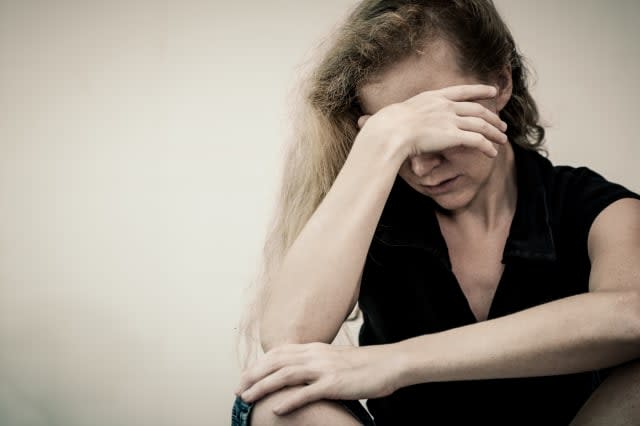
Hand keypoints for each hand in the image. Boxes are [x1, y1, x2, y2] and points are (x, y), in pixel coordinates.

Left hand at [234, 342, 401, 414]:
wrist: (389, 363)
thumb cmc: (364, 365)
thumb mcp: (335, 359)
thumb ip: (317, 363)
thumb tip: (301, 374)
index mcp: (314, 348)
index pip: (279, 352)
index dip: (259, 363)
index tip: (246, 375)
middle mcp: (315, 354)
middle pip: (276, 362)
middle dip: (253, 375)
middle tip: (238, 389)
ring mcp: (324, 368)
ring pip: (285, 375)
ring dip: (263, 386)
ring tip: (248, 398)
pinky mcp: (334, 383)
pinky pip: (307, 392)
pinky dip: (289, 400)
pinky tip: (277, 409)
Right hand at [357, 84, 507, 157]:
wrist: (391, 130)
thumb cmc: (388, 125)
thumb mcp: (399, 113)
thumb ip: (407, 115)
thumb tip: (392, 120)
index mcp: (434, 97)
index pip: (463, 90)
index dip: (480, 90)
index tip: (492, 91)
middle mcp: (446, 106)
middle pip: (477, 110)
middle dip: (493, 118)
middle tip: (502, 124)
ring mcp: (451, 120)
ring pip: (482, 125)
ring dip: (495, 133)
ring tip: (503, 140)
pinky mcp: (454, 135)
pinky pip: (478, 141)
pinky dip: (488, 146)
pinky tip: (493, 152)